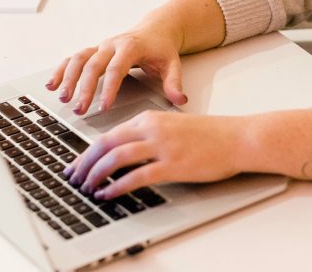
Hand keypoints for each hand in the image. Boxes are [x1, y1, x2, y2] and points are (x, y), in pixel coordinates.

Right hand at [46, 19, 187, 115]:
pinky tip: (52, 85)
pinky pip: (74, 59)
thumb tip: (180, 101)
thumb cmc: (162, 48)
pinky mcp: (94, 50)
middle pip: (93, 65)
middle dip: (84, 88)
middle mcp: (112, 44)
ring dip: (68, 78)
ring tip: (63, 98)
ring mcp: (101, 46)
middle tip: (80, 109)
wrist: (156, 29)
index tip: (103, 107)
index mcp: (131, 47)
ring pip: (79, 59)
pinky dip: (62, 70)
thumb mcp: (172, 64)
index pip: (117, 69)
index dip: (109, 88)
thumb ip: (174, 83)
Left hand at [63, 110, 245, 198]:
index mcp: (150, 118)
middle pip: (106, 144)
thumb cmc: (211, 135)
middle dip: (84, 162)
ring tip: (87, 187)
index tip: (78, 164)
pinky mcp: (172, 165)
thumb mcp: (174, 127)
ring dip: (96, 174)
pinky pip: (136, 176)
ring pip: (116, 158)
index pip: (110, 134)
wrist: (238, 138)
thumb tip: (126, 153)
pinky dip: (117, 186)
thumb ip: (149, 135)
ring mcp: (162, 146)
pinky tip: (109, 194)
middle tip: (74, 177)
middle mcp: (152, 129)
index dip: (89, 151)